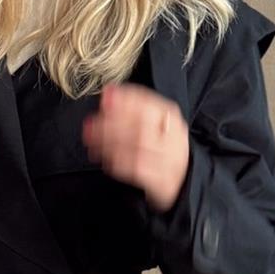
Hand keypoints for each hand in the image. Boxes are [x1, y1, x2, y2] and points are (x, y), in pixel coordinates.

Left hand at [82, 82, 190, 211]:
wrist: (183, 175)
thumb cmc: (161, 144)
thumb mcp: (154, 121)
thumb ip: (131, 108)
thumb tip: (107, 94)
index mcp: (170, 117)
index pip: (150, 104)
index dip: (126, 99)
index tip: (105, 96)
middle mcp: (172, 137)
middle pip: (142, 126)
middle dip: (113, 122)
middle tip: (91, 123)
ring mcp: (169, 159)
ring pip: (137, 148)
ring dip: (110, 143)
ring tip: (91, 141)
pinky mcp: (163, 180)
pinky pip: (138, 169)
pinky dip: (118, 163)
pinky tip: (104, 159)